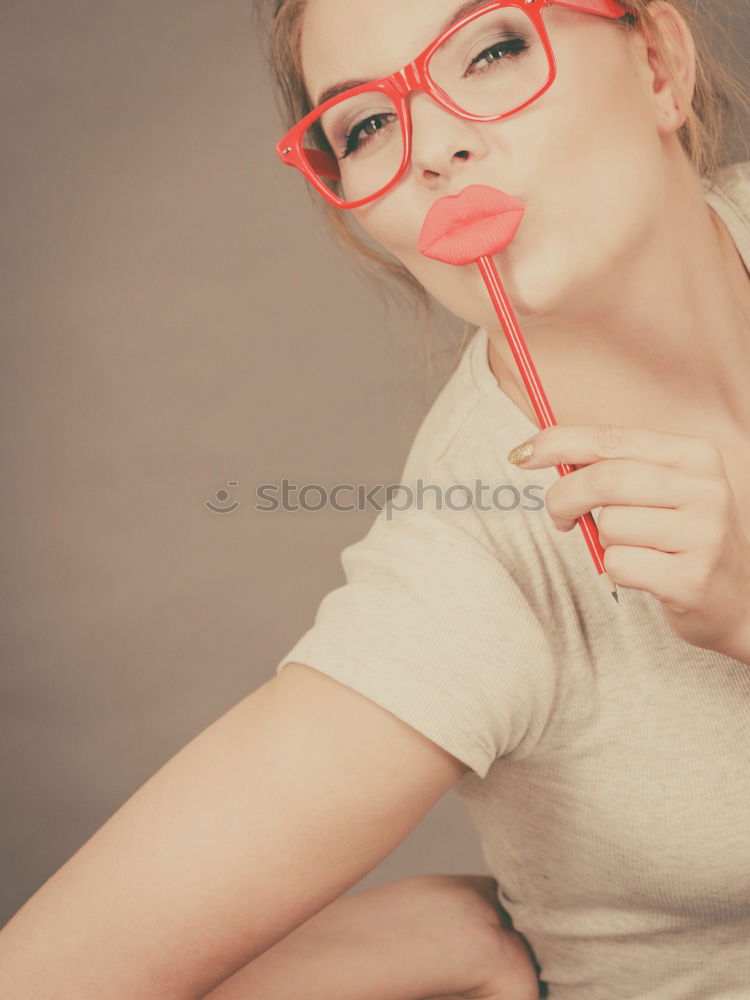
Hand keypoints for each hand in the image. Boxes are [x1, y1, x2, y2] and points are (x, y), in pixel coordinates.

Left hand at [508, 423, 749, 662]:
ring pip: (609, 525)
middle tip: (557, 517)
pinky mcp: (691, 577)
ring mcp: (703, 533)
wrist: (736, 599)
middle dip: (564, 497)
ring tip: (632, 549)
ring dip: (602, 541)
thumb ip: (611, 467)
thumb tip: (541, 451)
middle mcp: (705, 489)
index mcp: (694, 455)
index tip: (521, 454)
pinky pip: (618, 563)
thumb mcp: (658, 491)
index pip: (612, 438)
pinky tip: (644, 574)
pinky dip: (615, 570)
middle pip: (605, 479)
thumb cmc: (678, 538)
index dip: (560, 443)